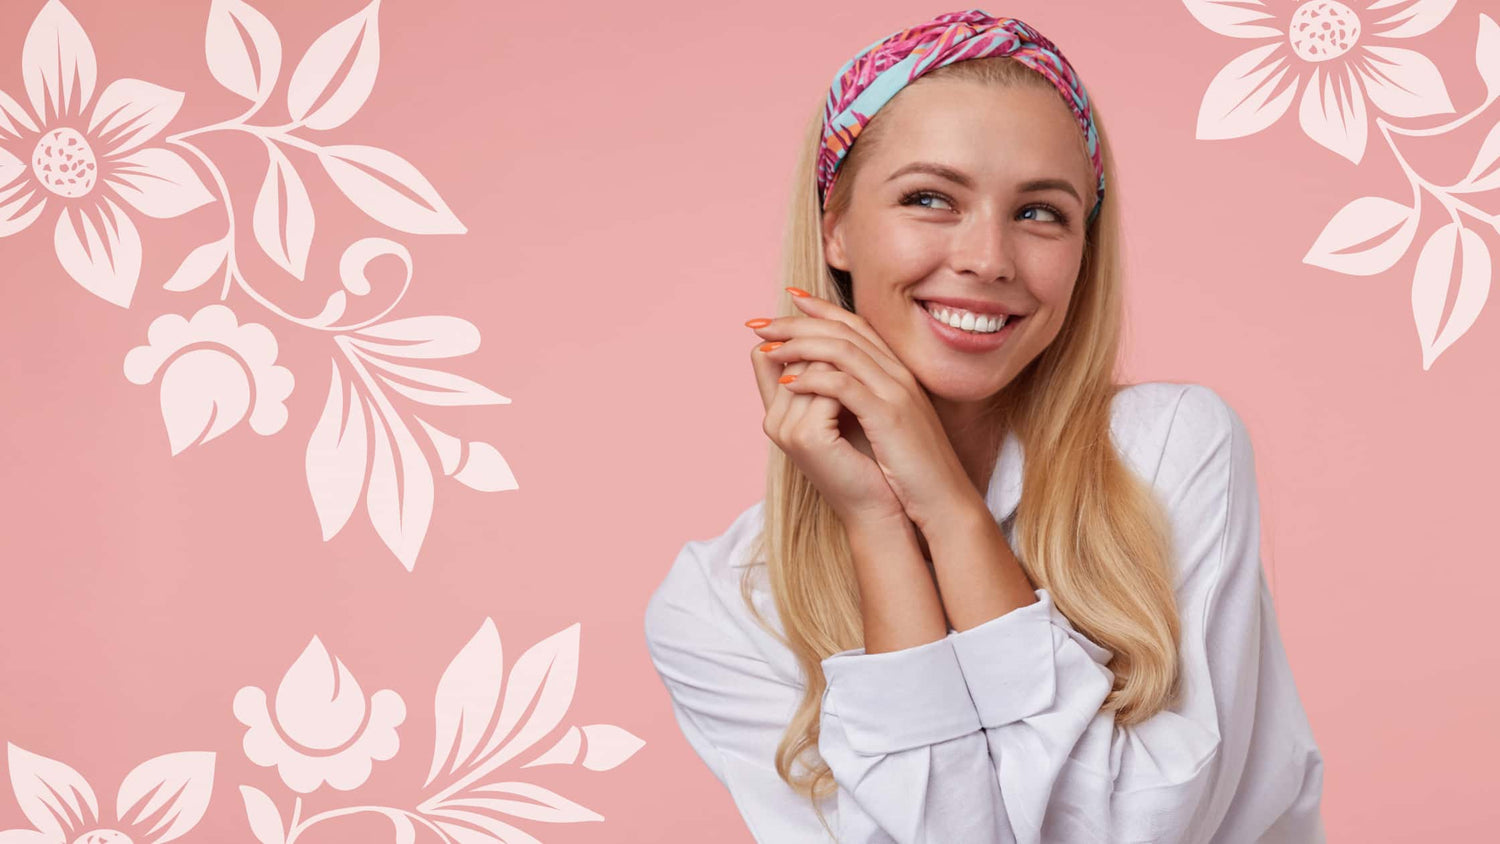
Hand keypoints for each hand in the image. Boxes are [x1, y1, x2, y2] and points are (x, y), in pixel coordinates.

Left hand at [750, 288, 982, 531]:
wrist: (942, 502)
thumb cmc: (908, 470)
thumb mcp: (882, 425)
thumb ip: (858, 401)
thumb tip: (820, 389)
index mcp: (896, 373)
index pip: (856, 325)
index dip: (820, 309)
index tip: (787, 299)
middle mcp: (898, 373)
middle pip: (843, 330)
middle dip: (798, 322)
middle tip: (760, 323)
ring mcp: (895, 392)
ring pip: (842, 350)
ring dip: (799, 345)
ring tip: (767, 348)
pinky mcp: (889, 415)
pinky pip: (845, 385)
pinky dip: (813, 379)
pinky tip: (787, 383)